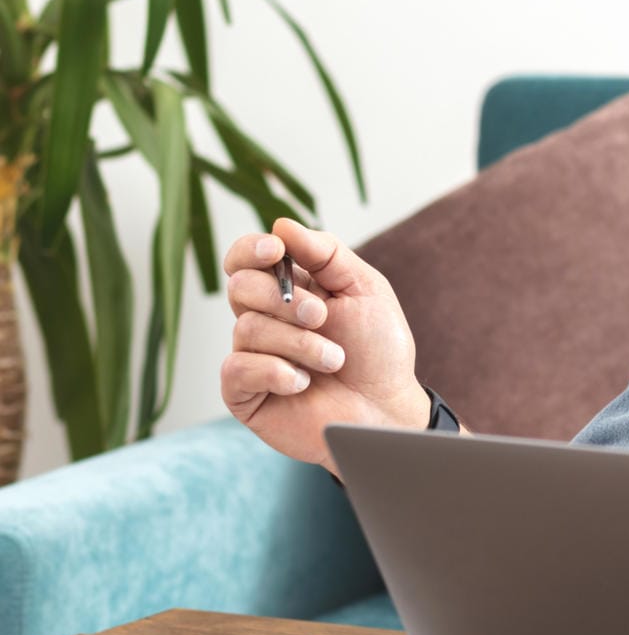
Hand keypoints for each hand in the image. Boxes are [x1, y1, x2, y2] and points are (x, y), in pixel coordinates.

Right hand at [220, 218, 428, 473]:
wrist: (387, 409)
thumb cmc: (379, 350)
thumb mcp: (365, 289)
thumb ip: (326, 253)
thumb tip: (280, 225)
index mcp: (289, 290)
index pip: (246, 258)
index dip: (251, 249)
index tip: (275, 251)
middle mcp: (264, 319)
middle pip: (240, 287)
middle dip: (284, 300)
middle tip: (322, 317)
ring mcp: (252, 356)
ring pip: (246, 329)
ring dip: (298, 343)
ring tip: (333, 360)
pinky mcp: (245, 394)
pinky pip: (236, 369)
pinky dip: (274, 372)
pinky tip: (302, 382)